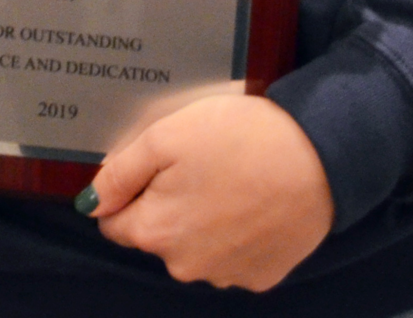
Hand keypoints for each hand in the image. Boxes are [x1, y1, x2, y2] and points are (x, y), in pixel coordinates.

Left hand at [83, 93, 333, 291]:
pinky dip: (236, 235)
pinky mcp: (262, 276)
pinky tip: (253, 203)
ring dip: (202, 222)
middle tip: (198, 166)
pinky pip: (232, 257)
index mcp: (155, 232)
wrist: (321, 157)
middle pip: (156, 236)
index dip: (129, 191)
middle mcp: (185, 266)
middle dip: (166, 205)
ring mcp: (226, 275)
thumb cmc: (240, 139)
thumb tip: (90, 203)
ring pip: (194, 249)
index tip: (156, 167)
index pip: (115, 221)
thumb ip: (120, 173)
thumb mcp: (165, 137)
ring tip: (230, 180)